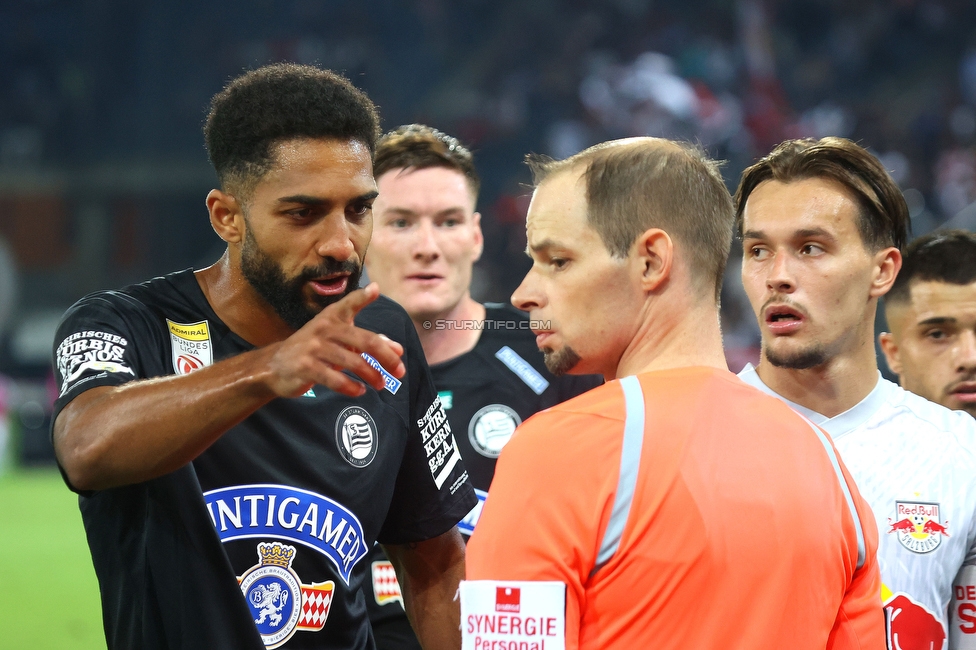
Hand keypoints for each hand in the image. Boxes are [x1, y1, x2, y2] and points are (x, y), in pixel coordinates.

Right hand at [263, 283, 404, 397]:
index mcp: (332, 317)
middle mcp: (324, 328)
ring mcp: (314, 348)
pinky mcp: (306, 367)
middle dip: (386, 357)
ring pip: (353, 362)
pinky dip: (351, 387)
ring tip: (380, 384)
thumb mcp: (338, 340)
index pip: (349, 304)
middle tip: (400, 371)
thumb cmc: (314, 349)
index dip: (362, 297)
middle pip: (364, 341)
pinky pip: (335, 378)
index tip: (375, 289)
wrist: (275, 365)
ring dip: (372, 375)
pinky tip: (359, 391)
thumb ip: (367, 341)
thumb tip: (398, 350)